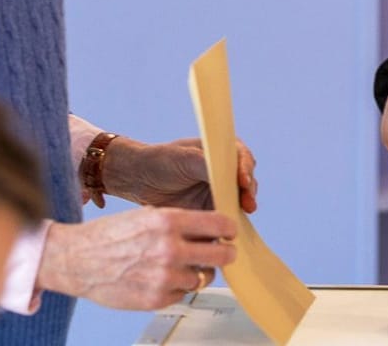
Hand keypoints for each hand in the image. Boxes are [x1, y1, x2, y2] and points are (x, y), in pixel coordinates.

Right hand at [39, 207, 236, 309]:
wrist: (77, 260)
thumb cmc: (109, 236)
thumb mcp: (147, 216)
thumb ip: (179, 223)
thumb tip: (211, 228)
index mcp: (168, 221)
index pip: (219, 224)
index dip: (228, 228)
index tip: (230, 231)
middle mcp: (169, 249)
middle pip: (222, 254)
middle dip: (226, 252)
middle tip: (224, 251)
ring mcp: (164, 277)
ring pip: (203, 276)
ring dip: (197, 272)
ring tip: (180, 265)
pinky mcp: (157, 299)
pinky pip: (184, 293)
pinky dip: (178, 287)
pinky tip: (161, 277)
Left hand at [107, 137, 258, 213]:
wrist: (139, 180)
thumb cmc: (160, 160)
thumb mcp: (183, 158)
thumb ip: (205, 164)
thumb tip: (225, 174)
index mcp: (222, 152)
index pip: (243, 159)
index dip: (246, 171)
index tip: (243, 182)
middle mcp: (225, 172)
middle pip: (246, 183)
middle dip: (248, 194)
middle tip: (248, 206)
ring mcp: (219, 192)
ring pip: (238, 203)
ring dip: (239, 213)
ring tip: (238, 223)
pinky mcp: (209, 211)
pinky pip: (223, 219)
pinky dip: (225, 226)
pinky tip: (225, 234)